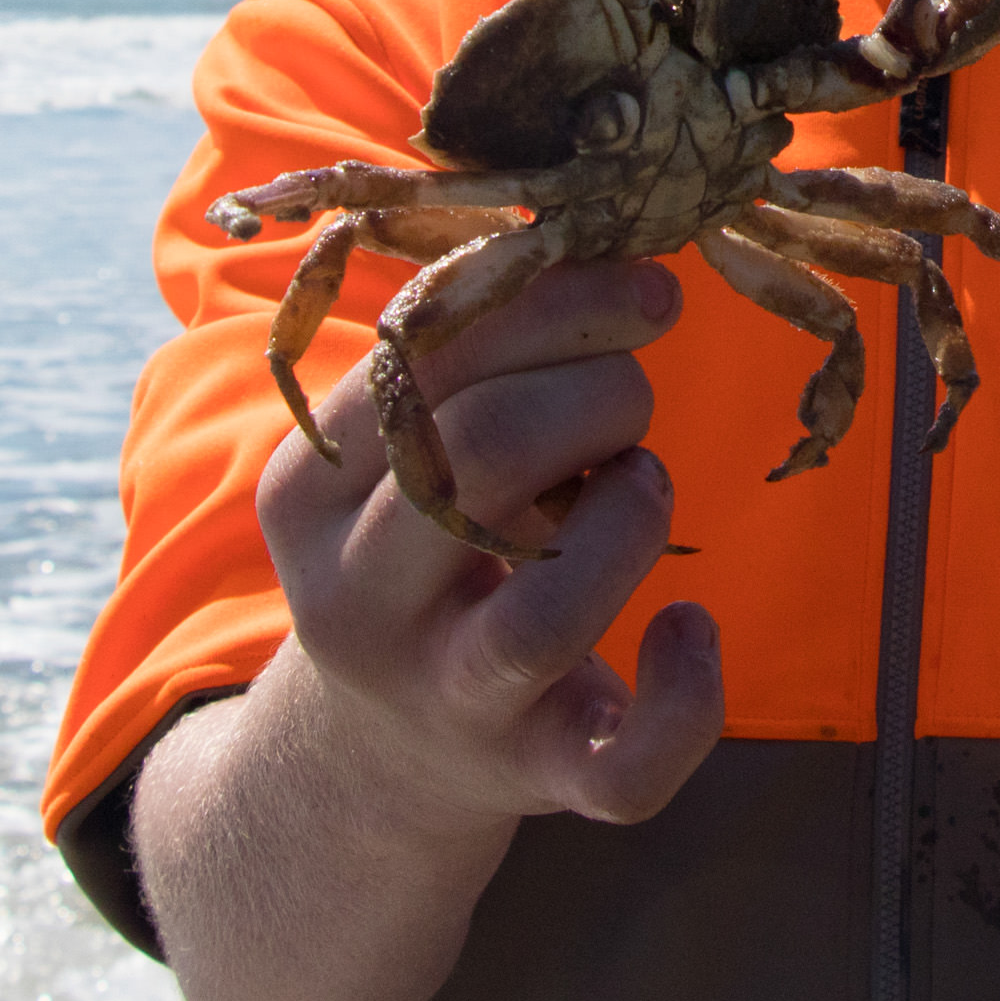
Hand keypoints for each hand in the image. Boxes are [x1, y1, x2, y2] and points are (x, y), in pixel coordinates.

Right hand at [137, 255, 722, 1000]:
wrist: (374, 758)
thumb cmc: (417, 545)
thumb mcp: (394, 448)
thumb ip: (460, 347)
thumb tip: (592, 222)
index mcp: (308, 491)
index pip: (423, 362)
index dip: (554, 300)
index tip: (639, 280)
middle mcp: (358, 602)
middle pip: (485, 461)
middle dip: (596, 391)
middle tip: (634, 387)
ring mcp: (446, 700)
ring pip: (546, 617)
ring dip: (630, 515)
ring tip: (641, 480)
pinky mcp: (535, 778)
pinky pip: (624, 769)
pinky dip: (684, 698)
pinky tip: (691, 629)